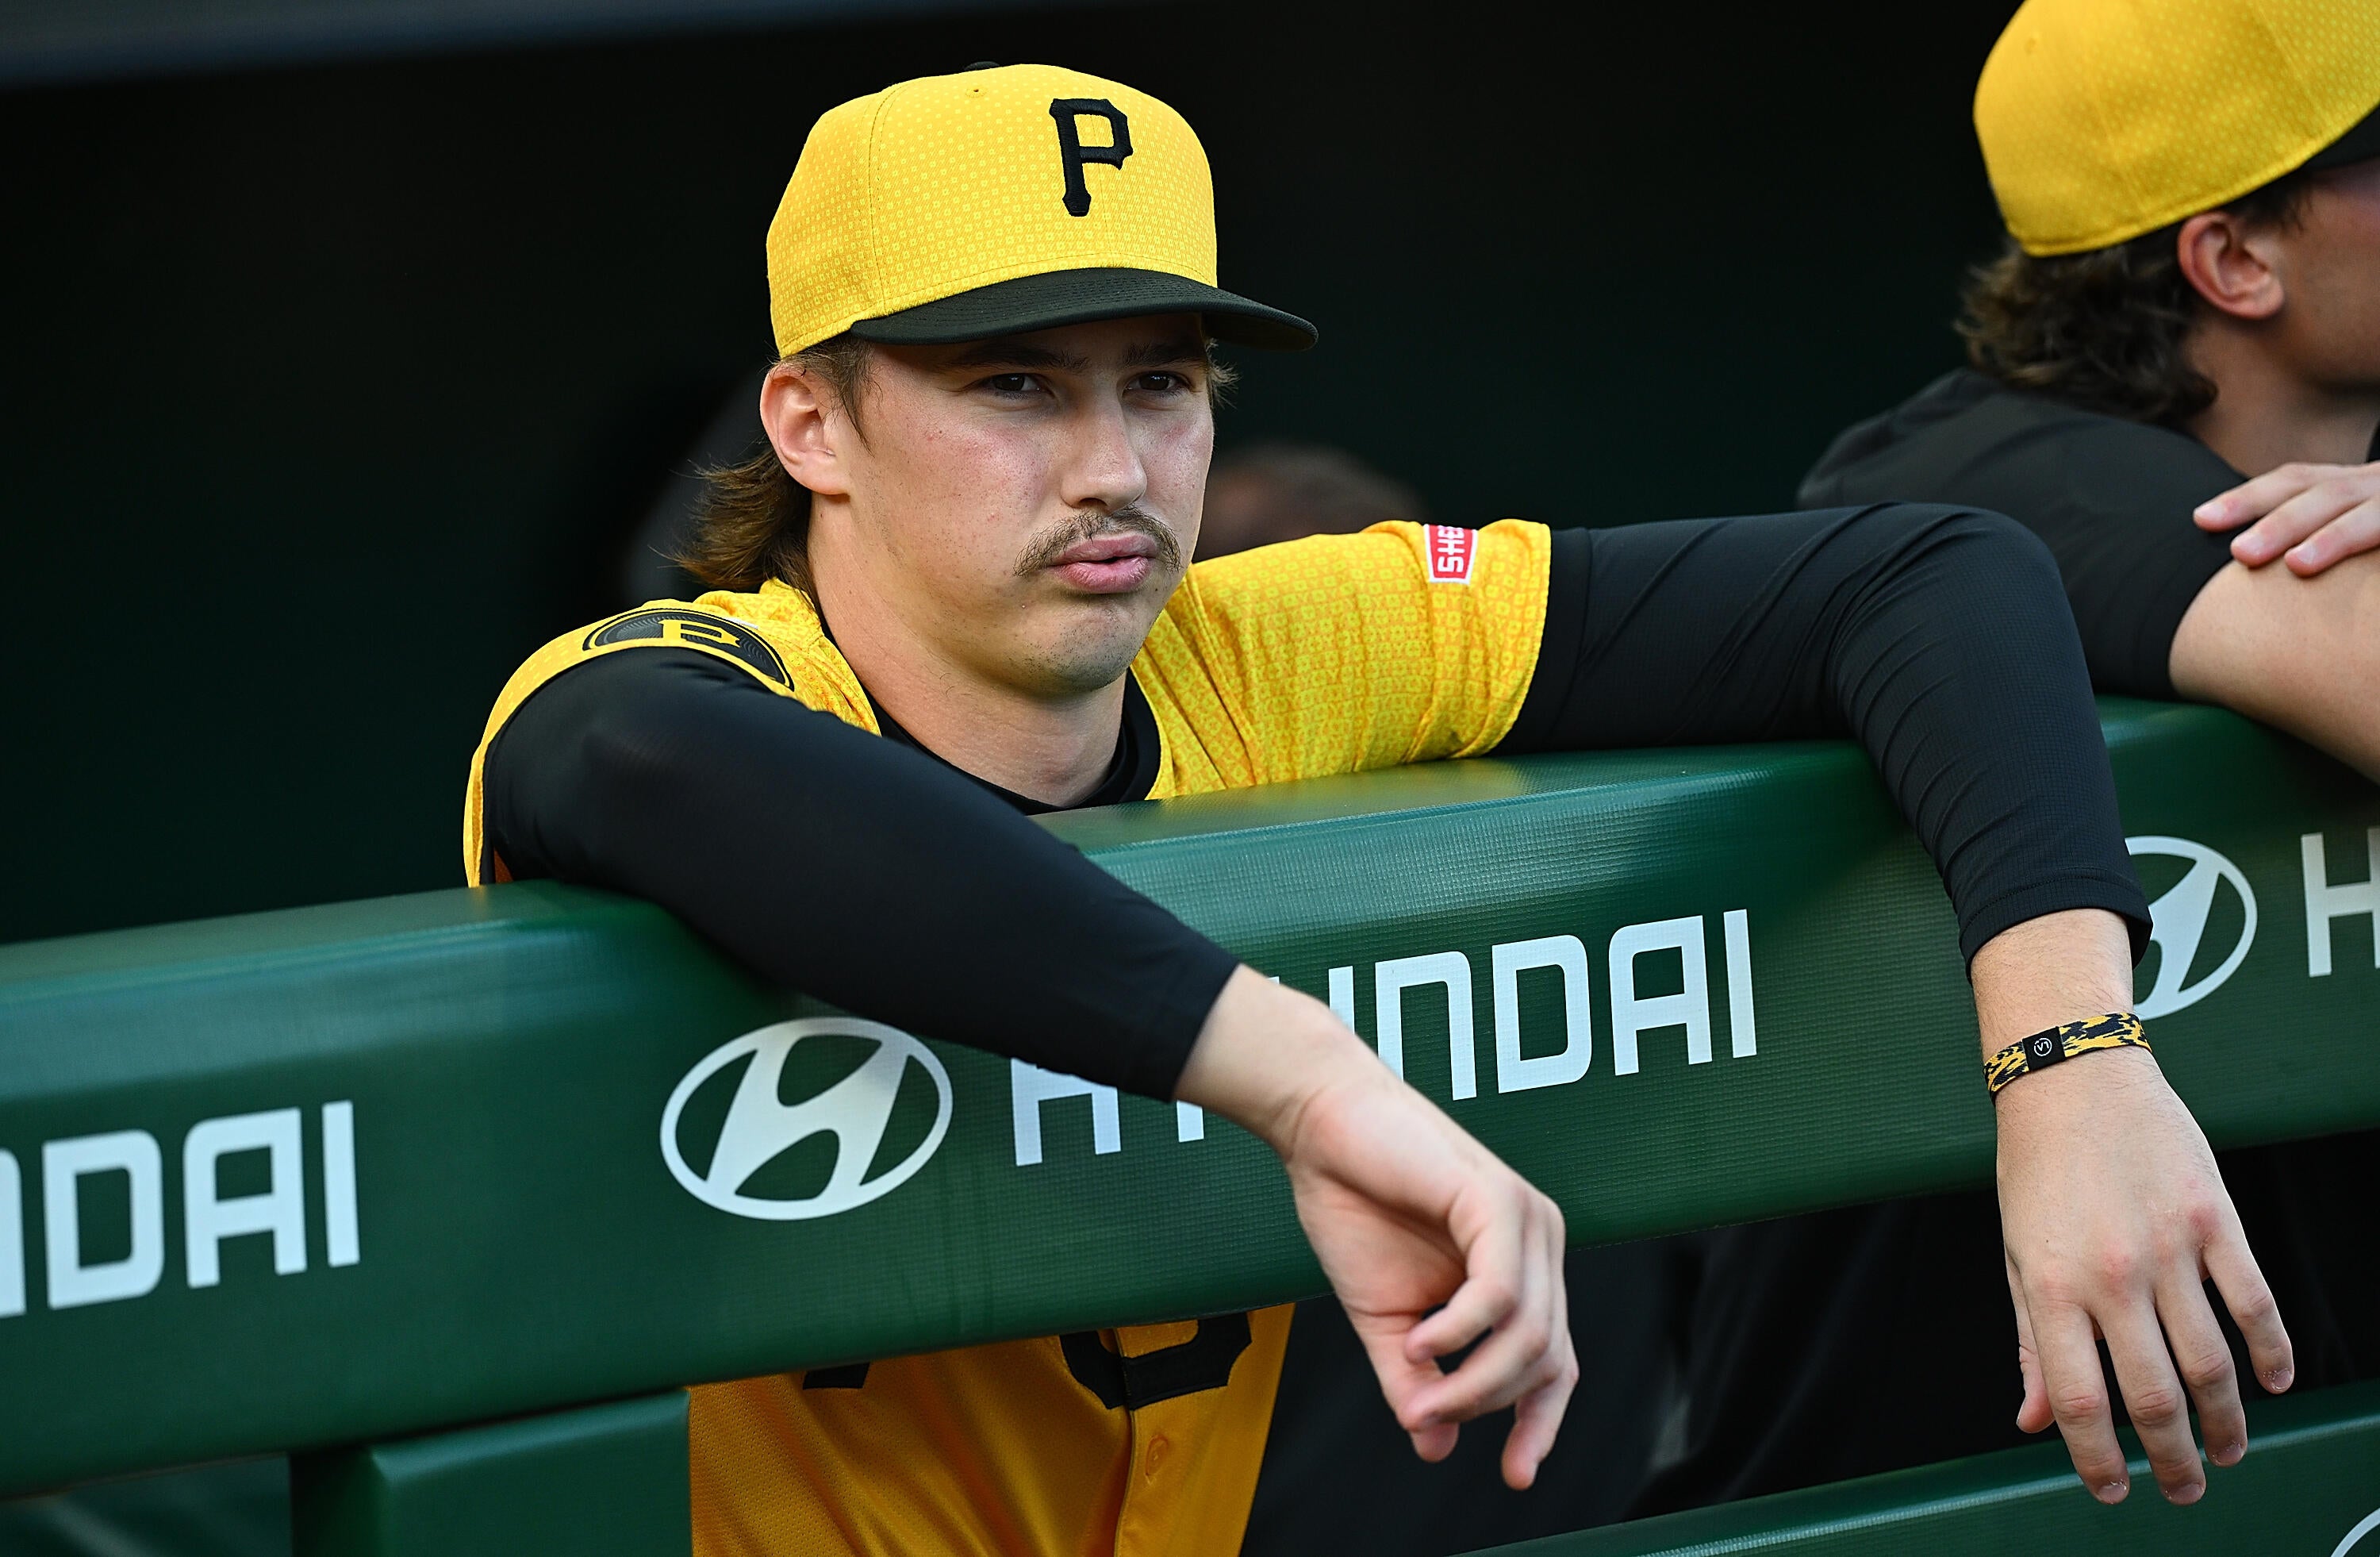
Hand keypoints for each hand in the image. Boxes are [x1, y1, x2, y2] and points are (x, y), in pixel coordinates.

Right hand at [1177, 965, 1575, 1488]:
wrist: (1320, 1126)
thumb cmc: (1353, 1202)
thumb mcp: (1386, 1317)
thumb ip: (1413, 1377)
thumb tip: (1435, 1443)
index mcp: (1520, 1266)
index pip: (1555, 1360)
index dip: (1541, 1421)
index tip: (1516, 1472)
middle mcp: (1537, 1241)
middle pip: (1546, 1357)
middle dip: (1487, 1405)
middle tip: (1425, 1415)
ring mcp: (1527, 1219)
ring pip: (1529, 1334)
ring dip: (1472, 1380)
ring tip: (1418, 1388)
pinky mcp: (1500, 1201)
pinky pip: (1501, 1293)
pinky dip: (1461, 1332)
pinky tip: (1422, 1341)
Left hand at [1975, 912, 2293, 1505]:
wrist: (2073, 1077)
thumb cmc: (2036, 1169)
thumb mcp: (2014, 1254)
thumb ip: (2029, 1341)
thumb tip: (2032, 1422)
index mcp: (2049, 1287)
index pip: (2078, 1401)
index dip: (2097, 1460)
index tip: (2114, 1491)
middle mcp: (2110, 1276)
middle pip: (2154, 1396)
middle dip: (2173, 1458)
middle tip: (2187, 1489)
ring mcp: (2169, 1248)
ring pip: (2212, 1363)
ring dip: (2226, 1421)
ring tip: (2227, 1450)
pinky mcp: (2217, 1221)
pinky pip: (2254, 1304)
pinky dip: (2272, 1353)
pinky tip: (2273, 1383)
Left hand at [2194, 461, 2379, 575]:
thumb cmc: (2378, 522)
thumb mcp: (2357, 517)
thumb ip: (2310, 526)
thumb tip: (2241, 561)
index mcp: (2350, 484)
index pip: (2294, 482)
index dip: (2249, 498)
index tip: (2202, 519)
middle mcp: (2375, 485)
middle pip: (2327, 495)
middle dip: (2281, 522)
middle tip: (2240, 552)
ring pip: (2372, 515)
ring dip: (2334, 538)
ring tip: (2298, 564)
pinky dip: (2368, 545)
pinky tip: (2368, 574)